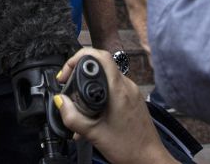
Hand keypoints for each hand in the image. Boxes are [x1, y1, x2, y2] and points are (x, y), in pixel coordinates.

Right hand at [55, 48, 174, 163]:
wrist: (150, 160)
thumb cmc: (129, 148)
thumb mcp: (94, 133)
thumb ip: (72, 116)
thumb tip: (59, 101)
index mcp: (118, 89)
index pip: (100, 56)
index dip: (79, 58)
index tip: (67, 73)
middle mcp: (128, 86)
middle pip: (101, 65)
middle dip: (80, 72)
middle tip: (68, 86)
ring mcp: (132, 93)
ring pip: (106, 78)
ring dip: (90, 86)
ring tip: (78, 105)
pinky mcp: (134, 100)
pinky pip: (113, 89)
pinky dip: (100, 95)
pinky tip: (93, 114)